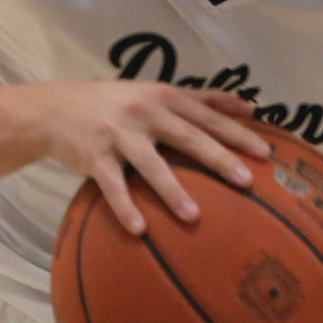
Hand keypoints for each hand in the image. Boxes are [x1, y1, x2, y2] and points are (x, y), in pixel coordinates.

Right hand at [39, 82, 271, 235]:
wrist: (56, 108)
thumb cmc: (117, 103)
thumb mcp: (157, 92)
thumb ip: (202, 99)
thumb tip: (248, 108)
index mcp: (164, 97)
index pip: (207, 116)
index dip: (237, 133)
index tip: (265, 153)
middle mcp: (143, 112)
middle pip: (187, 137)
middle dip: (218, 159)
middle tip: (246, 181)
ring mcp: (118, 134)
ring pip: (151, 164)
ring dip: (173, 191)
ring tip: (194, 217)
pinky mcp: (94, 157)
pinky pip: (113, 186)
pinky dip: (126, 208)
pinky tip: (140, 230)